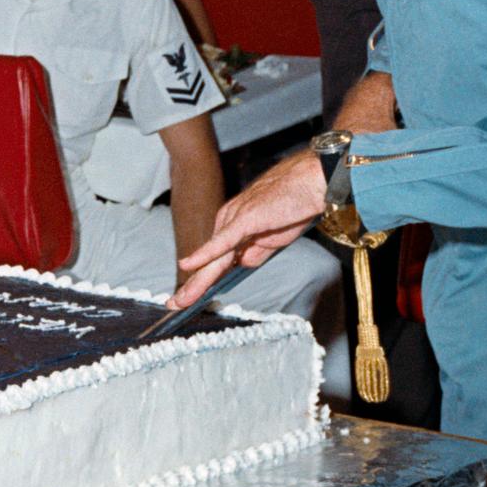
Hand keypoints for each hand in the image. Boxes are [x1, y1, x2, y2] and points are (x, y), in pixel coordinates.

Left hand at [170, 150, 325, 306]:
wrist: (312, 182)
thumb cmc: (296, 206)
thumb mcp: (273, 238)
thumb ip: (255, 252)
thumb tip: (241, 265)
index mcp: (234, 225)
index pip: (216, 257)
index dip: (203, 278)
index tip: (189, 297)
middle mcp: (229, 220)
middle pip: (210, 259)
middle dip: (194, 284)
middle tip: (175, 304)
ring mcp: (235, 218)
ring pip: (213, 256)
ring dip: (197, 280)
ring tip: (180, 300)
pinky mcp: (244, 218)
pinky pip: (222, 241)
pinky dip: (205, 254)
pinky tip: (188, 265)